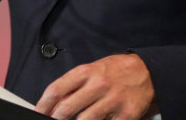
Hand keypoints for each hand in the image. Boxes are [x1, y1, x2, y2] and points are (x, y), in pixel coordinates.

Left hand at [35, 53, 156, 119]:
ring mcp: (112, 101)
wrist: (147, 71)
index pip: (56, 89)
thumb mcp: (94, 69)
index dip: (43, 105)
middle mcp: (98, 85)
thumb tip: (54, 104)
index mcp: (87, 71)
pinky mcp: (125, 114)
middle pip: (66, 109)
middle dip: (55, 119)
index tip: (38, 113)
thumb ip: (75, 85)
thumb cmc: (116, 70)